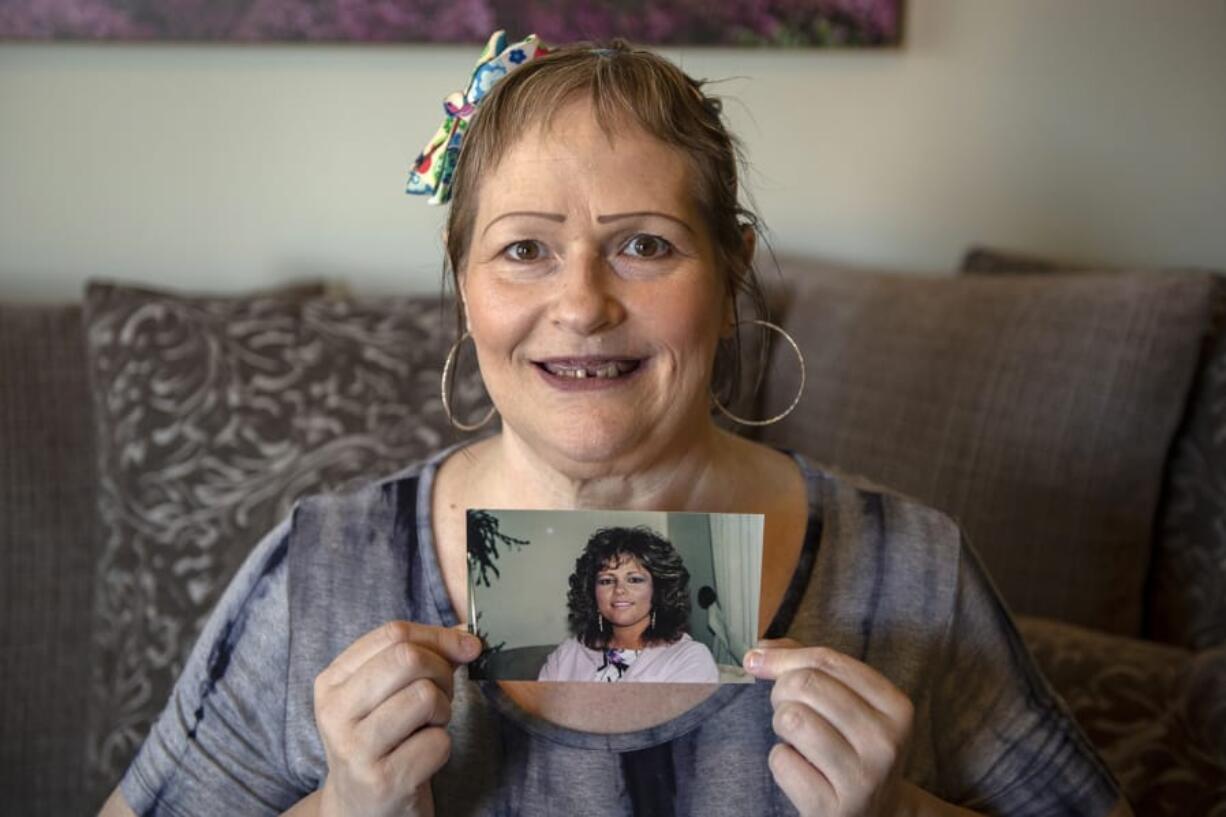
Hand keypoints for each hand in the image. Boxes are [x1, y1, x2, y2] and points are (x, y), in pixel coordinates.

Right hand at [313, 621, 481, 816]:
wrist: (361, 810)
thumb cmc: (383, 741)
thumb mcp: (386, 694)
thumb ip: (420, 657)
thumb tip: (467, 635)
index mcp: (332, 682)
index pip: (394, 634)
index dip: (439, 636)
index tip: (467, 647)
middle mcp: (335, 713)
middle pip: (408, 659)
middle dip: (442, 672)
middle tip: (441, 697)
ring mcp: (355, 749)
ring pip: (425, 696)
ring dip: (443, 712)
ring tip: (427, 728)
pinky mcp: (382, 782)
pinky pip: (437, 742)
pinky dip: (442, 747)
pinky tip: (422, 758)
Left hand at [744, 639, 913, 816]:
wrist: (880, 815)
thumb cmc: (855, 748)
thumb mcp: (852, 705)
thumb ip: (810, 667)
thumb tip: (759, 650)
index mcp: (896, 707)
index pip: (828, 660)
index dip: (784, 656)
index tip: (757, 659)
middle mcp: (885, 742)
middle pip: (805, 684)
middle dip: (782, 690)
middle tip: (787, 708)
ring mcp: (862, 778)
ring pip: (791, 719)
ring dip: (781, 725)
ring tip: (798, 739)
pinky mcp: (833, 808)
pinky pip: (781, 761)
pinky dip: (782, 761)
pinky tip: (803, 770)